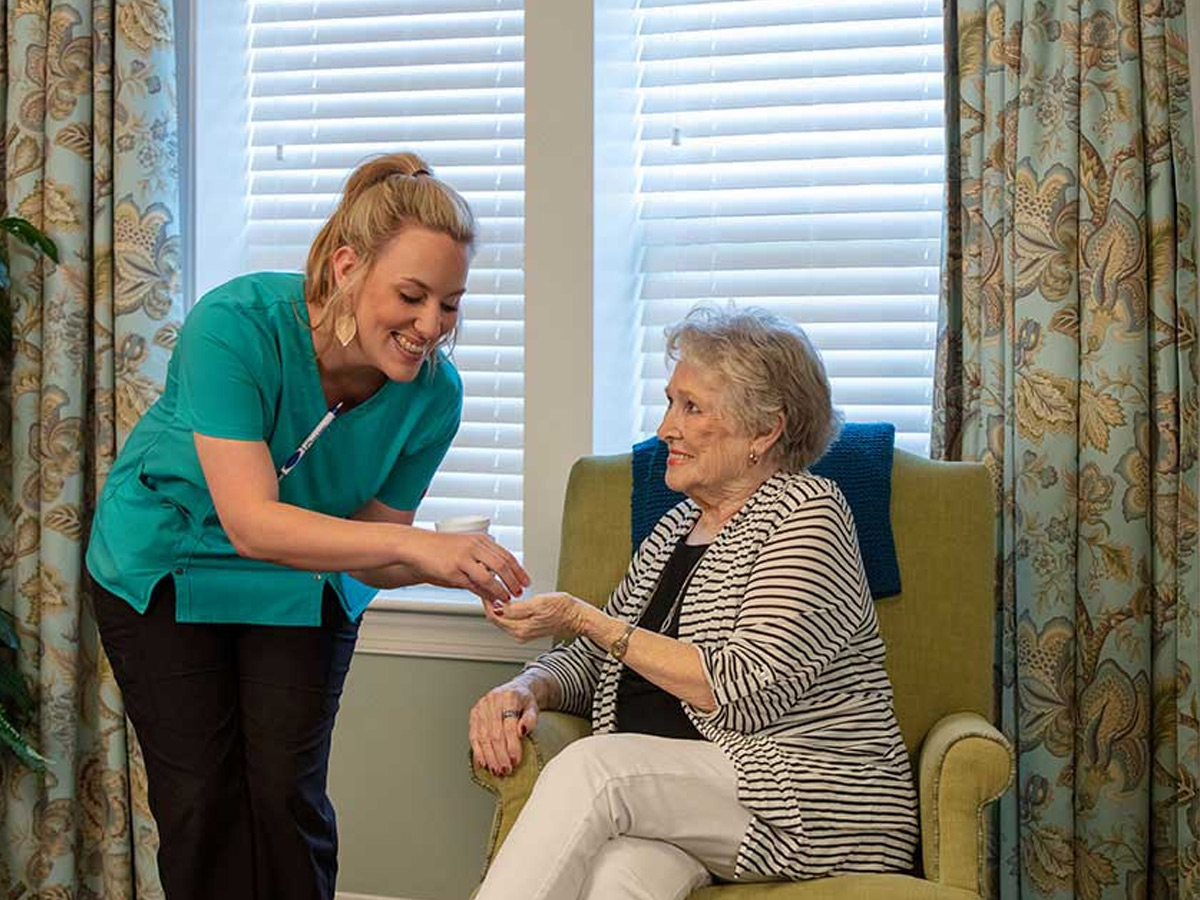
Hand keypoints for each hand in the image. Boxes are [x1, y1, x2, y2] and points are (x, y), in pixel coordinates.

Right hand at [405, 529, 529, 602]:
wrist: (416, 546)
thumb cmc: (439, 548)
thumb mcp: (464, 548)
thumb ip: (480, 561)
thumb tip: (496, 577)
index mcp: (479, 540)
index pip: (506, 555)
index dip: (518, 569)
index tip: (525, 580)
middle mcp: (474, 547)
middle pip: (502, 565)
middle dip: (514, 581)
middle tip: (519, 592)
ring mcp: (463, 558)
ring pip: (490, 576)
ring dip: (501, 590)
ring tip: (507, 598)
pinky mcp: (452, 571)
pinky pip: (473, 584)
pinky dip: (484, 594)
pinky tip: (490, 599)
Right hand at [469, 681, 538, 775]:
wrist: (516, 690)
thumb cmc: (525, 702)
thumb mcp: (534, 708)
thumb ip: (530, 719)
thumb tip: (521, 731)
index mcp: (509, 697)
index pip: (509, 725)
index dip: (512, 745)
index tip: (516, 761)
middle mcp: (492, 701)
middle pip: (494, 733)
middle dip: (500, 755)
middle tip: (506, 770)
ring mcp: (481, 707)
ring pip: (483, 737)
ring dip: (489, 757)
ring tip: (497, 770)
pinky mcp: (474, 714)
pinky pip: (474, 735)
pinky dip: (478, 751)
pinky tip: (483, 763)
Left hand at [487, 592, 591, 642]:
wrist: (577, 617)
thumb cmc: (563, 609)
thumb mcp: (539, 603)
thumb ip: (517, 608)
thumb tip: (499, 608)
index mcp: (520, 629)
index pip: (494, 616)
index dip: (487, 601)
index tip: (485, 587)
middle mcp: (519, 634)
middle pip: (496, 618)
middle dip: (491, 602)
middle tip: (488, 585)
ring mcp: (523, 632)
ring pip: (503, 619)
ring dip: (498, 605)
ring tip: (496, 589)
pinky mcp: (527, 629)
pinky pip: (511, 619)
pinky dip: (506, 609)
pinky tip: (508, 599)